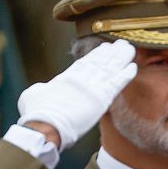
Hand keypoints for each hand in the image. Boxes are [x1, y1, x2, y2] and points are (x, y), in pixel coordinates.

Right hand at [17, 39, 136, 149]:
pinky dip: (126, 75)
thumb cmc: (37, 112)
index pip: (85, 62)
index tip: (105, 48)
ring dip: (122, 58)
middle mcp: (82, 79)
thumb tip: (43, 89)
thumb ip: (42, 89)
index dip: (97, 54)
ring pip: (111, 68)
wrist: (47, 124)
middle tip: (122, 44)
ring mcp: (93, 87)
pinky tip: (134, 67)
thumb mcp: (33, 94)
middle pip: (101, 62)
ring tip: (129, 49)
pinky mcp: (102, 98)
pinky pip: (118, 83)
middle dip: (112, 52)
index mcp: (67, 77)